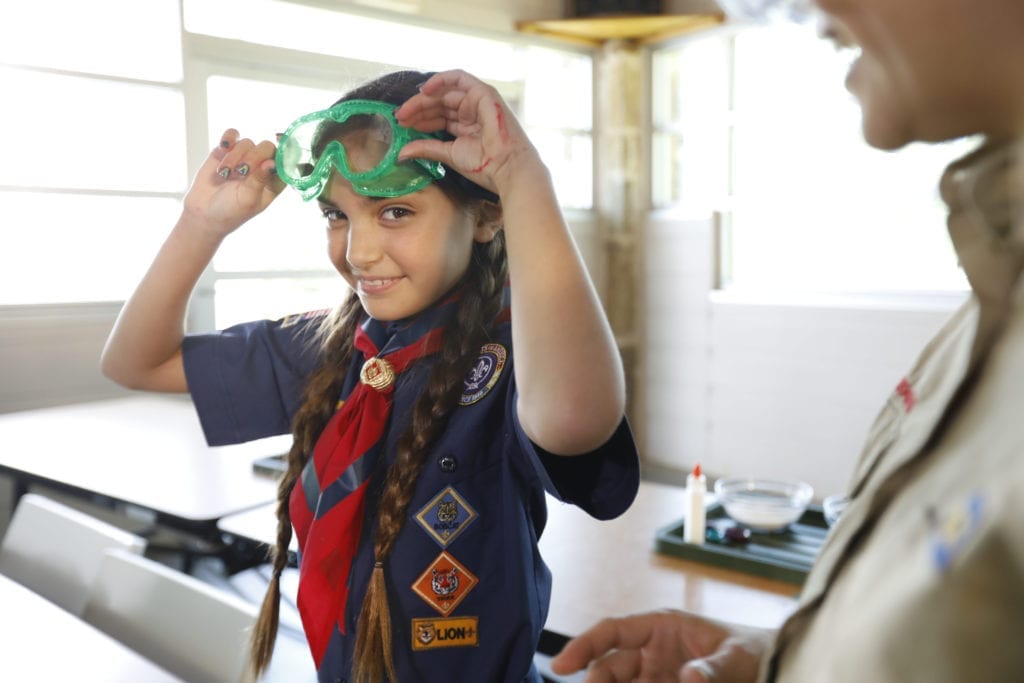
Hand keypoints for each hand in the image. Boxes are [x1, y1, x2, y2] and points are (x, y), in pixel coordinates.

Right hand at [182, 129, 284, 237]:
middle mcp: (262, 166)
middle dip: (254, 157)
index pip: (285, 162)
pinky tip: (223, 147)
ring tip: (225, 174)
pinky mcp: (228, 151)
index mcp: (274, 181)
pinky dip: (228, 138)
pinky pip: (232, 135)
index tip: (273, 156)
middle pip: (267, 148)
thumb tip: (272, 163)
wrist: (205, 212)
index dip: (282, 156)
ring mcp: (245, 157)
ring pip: (247, 143)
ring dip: (234, 156)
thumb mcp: (248, 200)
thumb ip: (259, 180)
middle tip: (242, 171)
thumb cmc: (231, 211)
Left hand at [394, 69, 538, 195]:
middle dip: (418, 108)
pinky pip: (459, 79)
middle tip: (400, 116)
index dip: (419, 118)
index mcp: (466, 126)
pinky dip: (441, 80)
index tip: (402, 124)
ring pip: (445, 93)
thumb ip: (427, 148)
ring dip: (424, 99)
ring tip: (407, 110)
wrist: (507, 168)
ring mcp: (478, 101)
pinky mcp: (484, 93)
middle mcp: (472, 111)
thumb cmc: (486, 166)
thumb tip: (401, 153)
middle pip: (439, 103)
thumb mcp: (449, 155)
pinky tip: (425, 90)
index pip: (438, 116)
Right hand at [549, 610, 770, 682]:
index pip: (612, 631)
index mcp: (661, 626)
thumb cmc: (755, 652)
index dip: (583, 645)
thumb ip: (715, 668)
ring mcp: (655, 677)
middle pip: (609, 668)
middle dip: (595, 682)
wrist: (773, 669)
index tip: (560, 665)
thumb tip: (690, 676)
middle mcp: (651, 652)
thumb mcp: (738, 657)